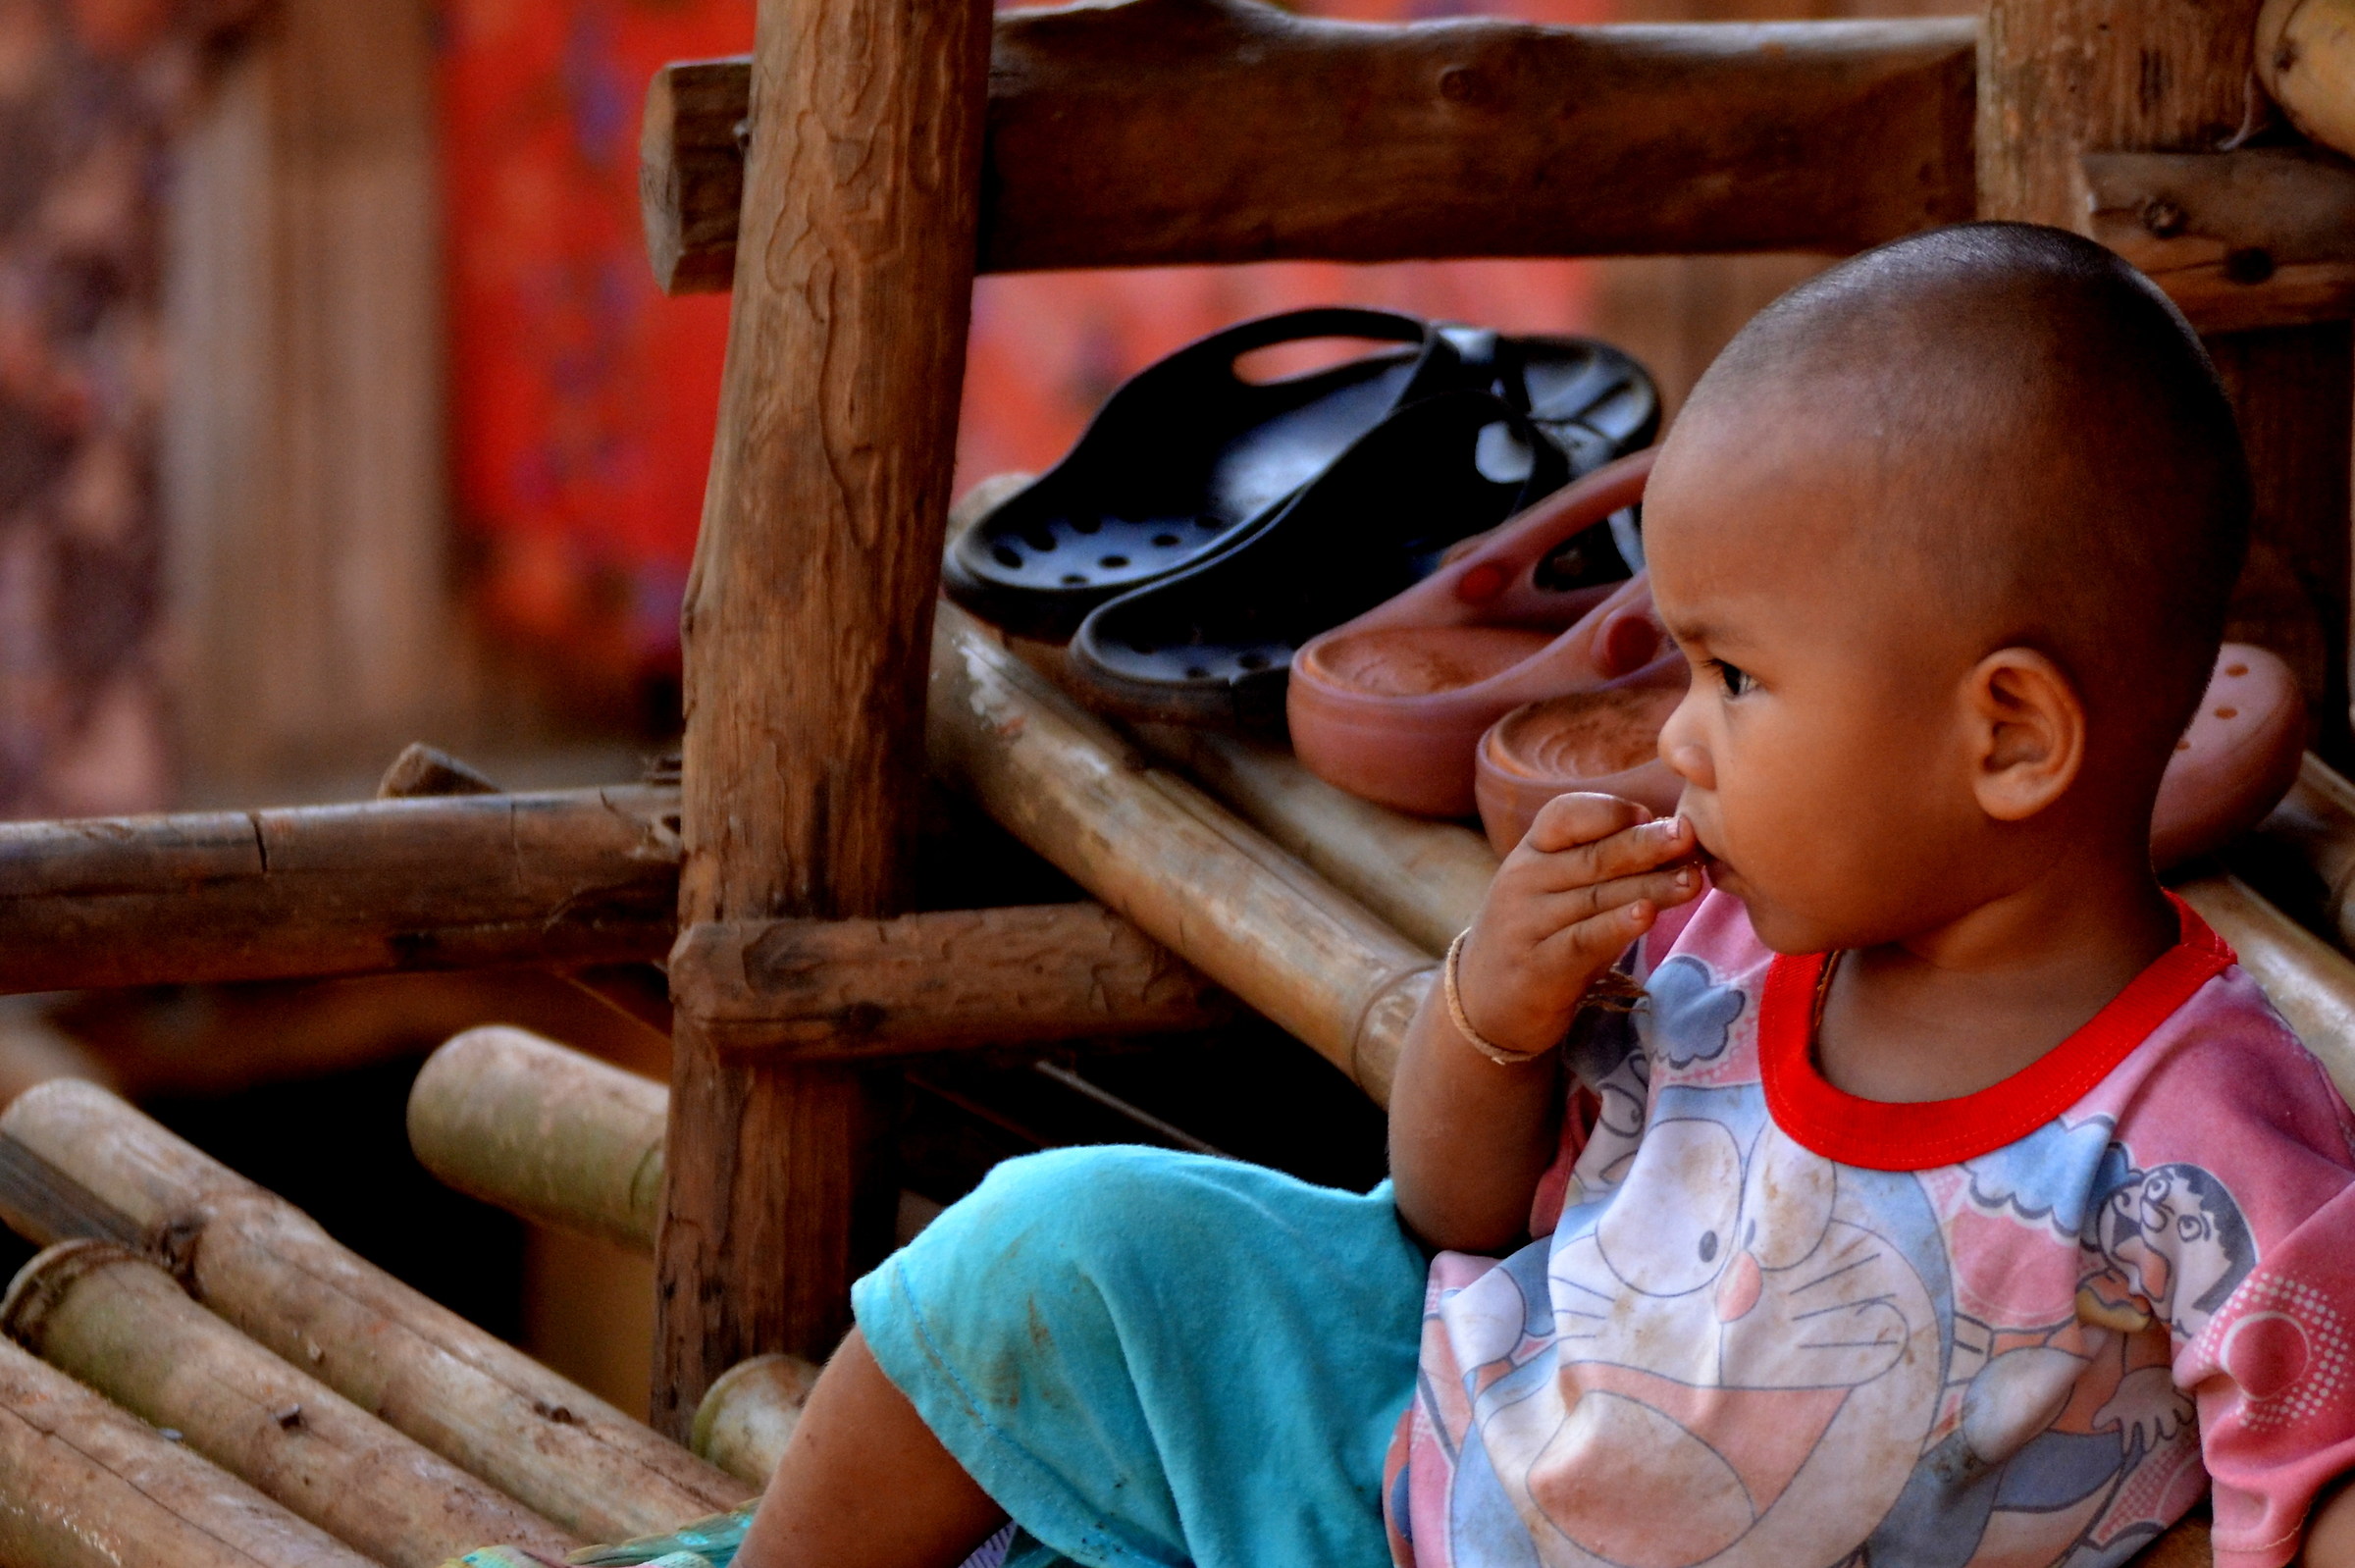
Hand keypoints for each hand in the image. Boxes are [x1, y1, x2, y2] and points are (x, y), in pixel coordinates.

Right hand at [1454, 794, 1702, 1057]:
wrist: (1485, 1002)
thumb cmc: (1541, 933)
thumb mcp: (1556, 887)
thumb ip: (1601, 862)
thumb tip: (1672, 834)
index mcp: (1531, 851)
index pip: (1565, 815)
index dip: (1608, 811)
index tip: (1650, 813)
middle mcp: (1524, 881)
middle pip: (1592, 856)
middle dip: (1645, 844)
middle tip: (1689, 835)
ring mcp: (1528, 924)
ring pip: (1597, 898)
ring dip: (1649, 887)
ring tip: (1691, 880)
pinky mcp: (1539, 967)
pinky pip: (1583, 941)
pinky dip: (1617, 927)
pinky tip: (1647, 916)